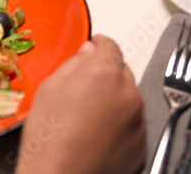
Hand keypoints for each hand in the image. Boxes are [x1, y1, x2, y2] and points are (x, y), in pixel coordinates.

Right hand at [15, 35, 144, 173]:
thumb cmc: (50, 137)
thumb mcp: (50, 86)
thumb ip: (74, 62)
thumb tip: (87, 53)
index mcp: (103, 72)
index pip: (110, 45)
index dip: (98, 45)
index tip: (93, 48)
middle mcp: (126, 93)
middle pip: (121, 70)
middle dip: (106, 73)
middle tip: (85, 87)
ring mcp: (136, 120)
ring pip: (128, 96)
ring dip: (115, 98)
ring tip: (90, 114)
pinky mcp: (140, 143)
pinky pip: (133, 122)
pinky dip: (120, 122)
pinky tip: (98, 131)